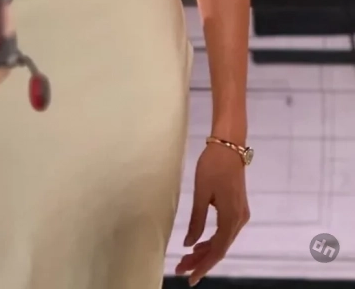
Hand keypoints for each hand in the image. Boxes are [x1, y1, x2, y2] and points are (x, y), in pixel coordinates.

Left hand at [175, 143, 249, 284]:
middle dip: (201, 261)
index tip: (190, 278)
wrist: (230, 145)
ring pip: (223, 241)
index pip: (217, 251)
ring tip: (186, 259)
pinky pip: (225, 232)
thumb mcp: (201, 193)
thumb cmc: (213, 165)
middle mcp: (239, 220)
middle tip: (181, 269)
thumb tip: (189, 244)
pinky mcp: (238, 208)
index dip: (203, 266)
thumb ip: (197, 220)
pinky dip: (212, 240)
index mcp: (231, 217)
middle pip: (220, 248)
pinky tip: (199, 244)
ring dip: (206, 251)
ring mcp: (240, 214)